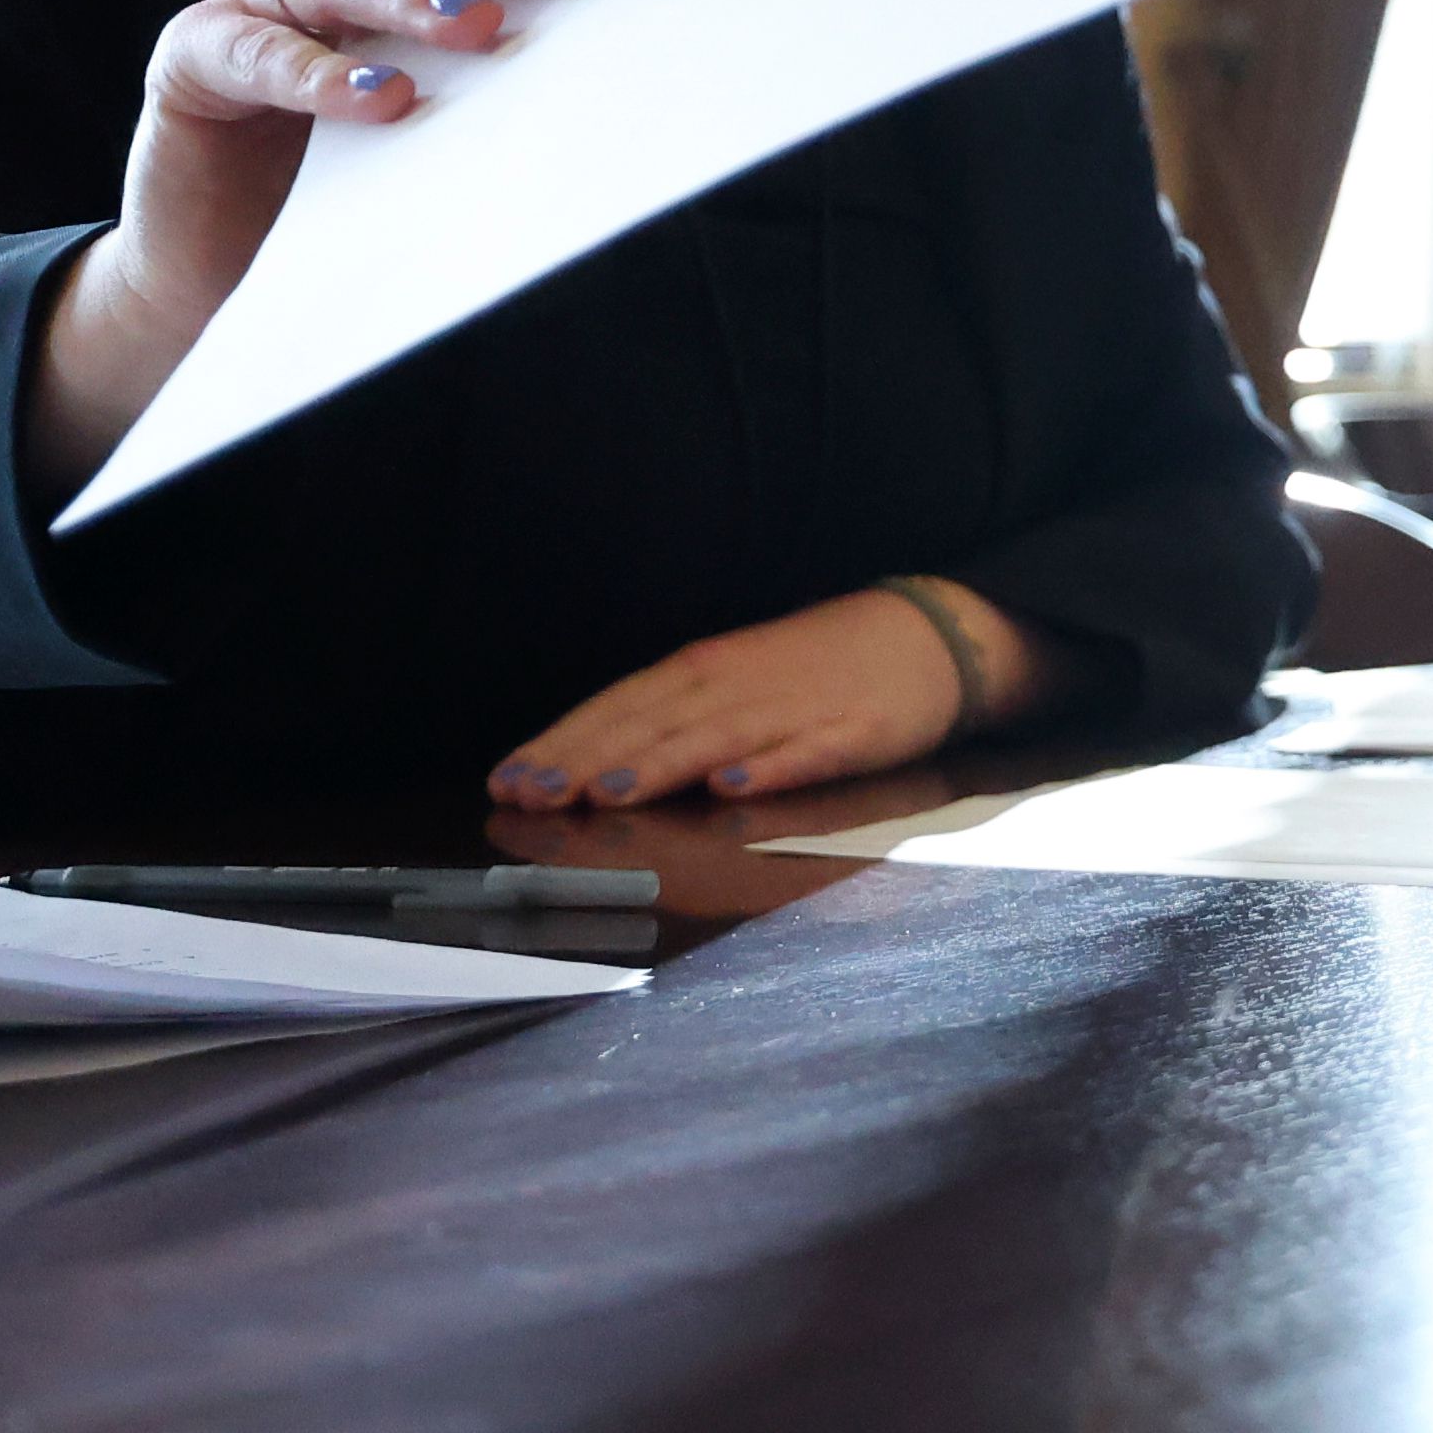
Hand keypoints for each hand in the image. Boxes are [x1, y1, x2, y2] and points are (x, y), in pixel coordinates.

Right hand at [24, 0, 639, 496]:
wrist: (241, 276)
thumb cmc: (382, 184)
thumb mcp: (476, 118)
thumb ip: (544, 68)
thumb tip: (671, 52)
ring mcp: (266, 1)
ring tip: (477, 28)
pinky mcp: (195, 59)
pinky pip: (248, 48)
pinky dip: (312, 71)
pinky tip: (376, 99)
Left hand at [487, 577, 1052, 810]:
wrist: (928, 635)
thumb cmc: (817, 665)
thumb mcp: (734, 679)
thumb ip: (670, 719)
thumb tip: (586, 764)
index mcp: (704, 671)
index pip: (618, 707)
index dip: (561, 744)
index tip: (505, 781)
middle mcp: (738, 685)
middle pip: (651, 726)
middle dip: (587, 762)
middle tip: (530, 797)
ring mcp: (795, 709)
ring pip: (713, 739)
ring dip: (658, 765)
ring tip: (608, 794)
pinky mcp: (854, 732)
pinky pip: (806, 753)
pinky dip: (769, 767)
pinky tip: (735, 785)